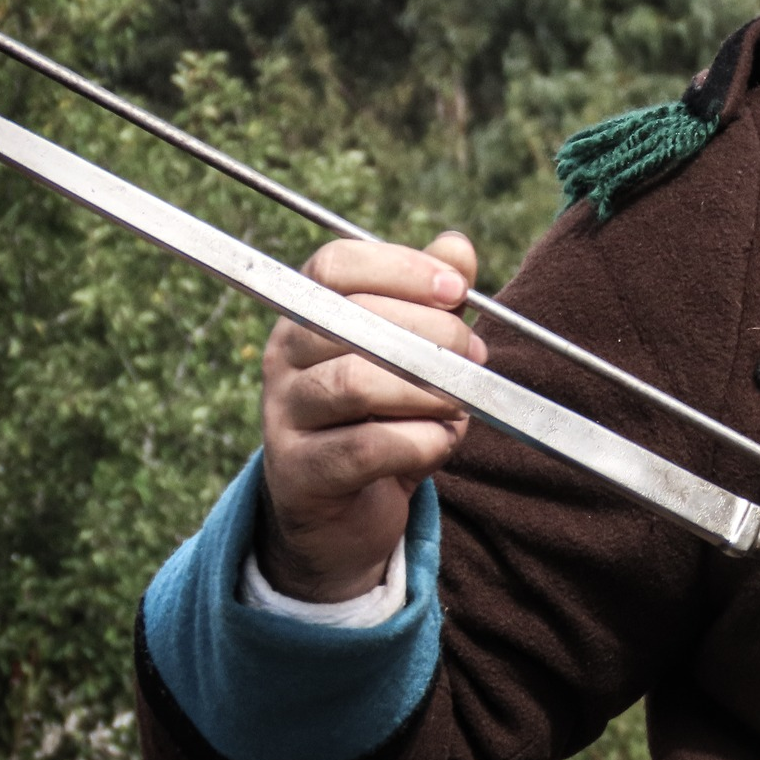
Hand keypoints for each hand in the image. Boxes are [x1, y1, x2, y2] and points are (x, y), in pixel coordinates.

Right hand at [256, 231, 482, 601]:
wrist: (345, 512)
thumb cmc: (385, 417)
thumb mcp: (416, 353)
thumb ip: (435, 300)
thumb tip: (457, 247)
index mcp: (310, 313)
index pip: (335, 266)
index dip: (401, 268)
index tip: (457, 288)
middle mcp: (283, 357)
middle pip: (352, 322)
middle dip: (433, 334)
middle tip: (475, 356)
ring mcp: (284, 416)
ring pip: (355, 383)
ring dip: (427, 390)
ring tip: (460, 401)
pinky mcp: (300, 475)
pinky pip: (365, 448)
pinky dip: (420, 442)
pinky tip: (440, 443)